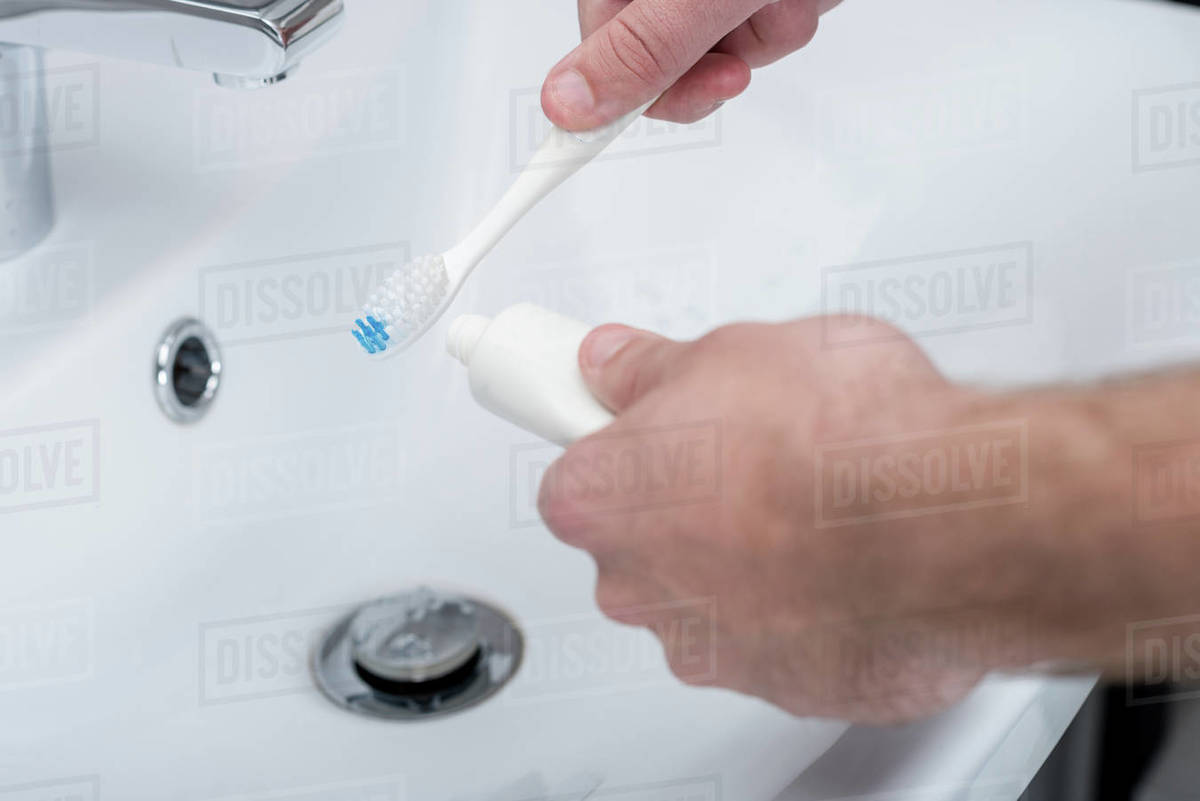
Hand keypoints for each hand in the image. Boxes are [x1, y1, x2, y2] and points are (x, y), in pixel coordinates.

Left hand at [537, 318, 1122, 722]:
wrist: (954, 518)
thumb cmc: (840, 439)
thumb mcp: (732, 351)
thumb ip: (653, 369)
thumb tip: (618, 362)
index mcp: (601, 503)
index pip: (573, 475)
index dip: (614, 443)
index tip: (632, 424)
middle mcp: (641, 590)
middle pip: (640, 540)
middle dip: (685, 500)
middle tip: (748, 451)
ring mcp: (713, 648)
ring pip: (712, 594)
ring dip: (748, 557)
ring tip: (814, 502)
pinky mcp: (792, 687)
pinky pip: (785, 636)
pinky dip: (809, 603)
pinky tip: (850, 557)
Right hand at [542, 0, 843, 129]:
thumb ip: (642, 48)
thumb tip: (568, 103)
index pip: (601, 58)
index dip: (610, 103)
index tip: (568, 159)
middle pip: (674, 64)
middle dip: (725, 52)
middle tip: (743, 17)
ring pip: (736, 48)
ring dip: (773, 25)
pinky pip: (772, 26)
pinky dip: (796, 7)